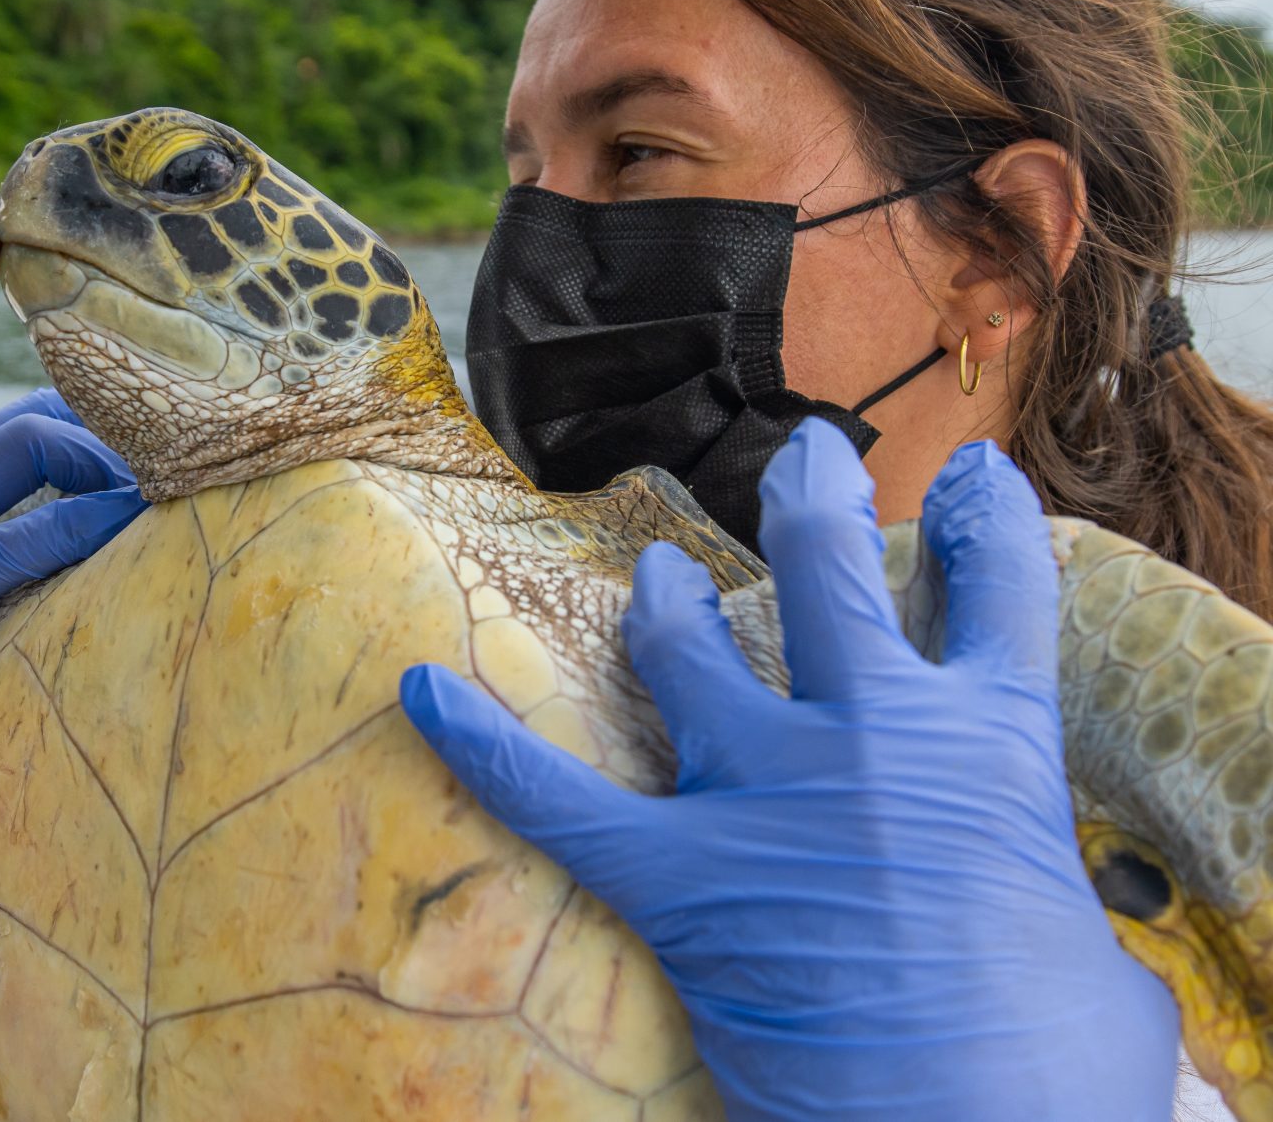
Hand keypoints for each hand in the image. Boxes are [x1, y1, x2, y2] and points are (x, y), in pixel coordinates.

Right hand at [0, 389, 143, 932]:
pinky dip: (84, 524)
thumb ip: (20, 550)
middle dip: (119, 433)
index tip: (174, 451)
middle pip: (33, 414)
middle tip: (187, 471)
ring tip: (174, 493)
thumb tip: (128, 524)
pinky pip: (23, 534)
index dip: (104, 424)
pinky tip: (131, 533)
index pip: (26, 414)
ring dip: (111, 462)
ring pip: (29, 440)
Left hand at [402, 419, 1177, 1121]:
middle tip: (805, 460)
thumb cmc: (1050, 1080)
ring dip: (667, 600)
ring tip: (654, 570)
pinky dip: (484, 743)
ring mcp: (762, 795)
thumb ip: (1045, 907)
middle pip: (831, 571)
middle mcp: (871, 739)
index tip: (968, 479)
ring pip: (689, 650)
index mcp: (994, 750)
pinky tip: (423, 693)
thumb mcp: (1097, 974)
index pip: (1002, 592)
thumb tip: (1039, 935)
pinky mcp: (675, 876)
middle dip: (813, 496)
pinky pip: (557, 796)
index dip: (987, 523)